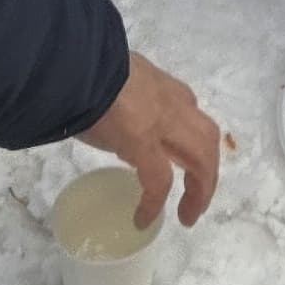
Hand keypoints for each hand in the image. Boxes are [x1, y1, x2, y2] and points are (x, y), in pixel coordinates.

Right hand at [81, 51, 221, 226]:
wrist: (76, 64)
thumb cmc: (86, 69)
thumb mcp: (115, 79)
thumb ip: (123, 99)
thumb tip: (114, 123)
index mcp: (165, 87)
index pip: (188, 113)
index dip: (186, 139)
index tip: (171, 156)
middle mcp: (174, 103)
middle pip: (206, 140)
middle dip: (207, 171)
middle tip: (197, 198)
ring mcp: (164, 123)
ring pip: (201, 158)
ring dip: (200, 190)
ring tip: (187, 216)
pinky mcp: (145, 144)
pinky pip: (158, 180)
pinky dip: (153, 202)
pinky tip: (143, 219)